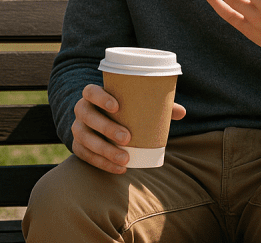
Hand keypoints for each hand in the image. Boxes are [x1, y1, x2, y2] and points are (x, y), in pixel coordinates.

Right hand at [71, 84, 185, 173]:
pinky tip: (119, 168)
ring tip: (124, 159)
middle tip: (127, 138)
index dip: (100, 98)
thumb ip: (157, 107)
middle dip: (106, 127)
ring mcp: (78, 128)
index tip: (117, 106)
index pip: (90, 92)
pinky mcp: (78, 146)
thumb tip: (182, 112)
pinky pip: (84, 155)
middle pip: (87, 116)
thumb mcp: (135, 106)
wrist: (101, 124)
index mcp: (93, 96)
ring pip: (84, 138)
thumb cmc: (123, 111)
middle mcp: (82, 110)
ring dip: (104, 150)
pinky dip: (102, 163)